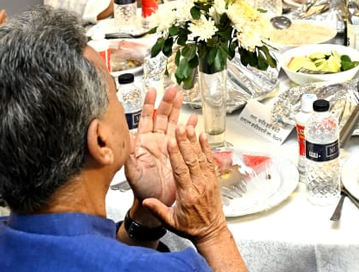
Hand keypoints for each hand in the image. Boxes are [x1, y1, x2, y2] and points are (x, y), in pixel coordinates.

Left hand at [126, 86, 196, 208]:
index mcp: (144, 142)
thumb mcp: (132, 171)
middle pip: (162, 116)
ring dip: (178, 110)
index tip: (152, 91)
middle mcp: (156, 141)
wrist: (155, 200)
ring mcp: (168, 145)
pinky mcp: (179, 152)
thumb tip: (125, 139)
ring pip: (174, 123)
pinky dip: (190, 128)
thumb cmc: (141, 187)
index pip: (146, 118)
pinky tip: (194, 120)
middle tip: (173, 90)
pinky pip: (185, 137)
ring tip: (182, 97)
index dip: (149, 104)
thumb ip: (130, 155)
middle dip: (167, 102)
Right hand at [141, 122, 228, 243]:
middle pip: (191, 160)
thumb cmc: (192, 227)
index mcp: (188, 195)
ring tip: (189, 127)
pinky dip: (206, 147)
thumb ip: (158, 210)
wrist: (211, 231)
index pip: (181, 171)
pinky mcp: (213, 179)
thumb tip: (145, 202)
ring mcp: (208, 181)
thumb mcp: (171, 222)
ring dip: (194, 141)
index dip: (176, 155)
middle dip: (185, 142)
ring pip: (201, 157)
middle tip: (179, 128)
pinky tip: (202, 136)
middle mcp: (199, 185)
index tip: (171, 142)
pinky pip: (210, 160)